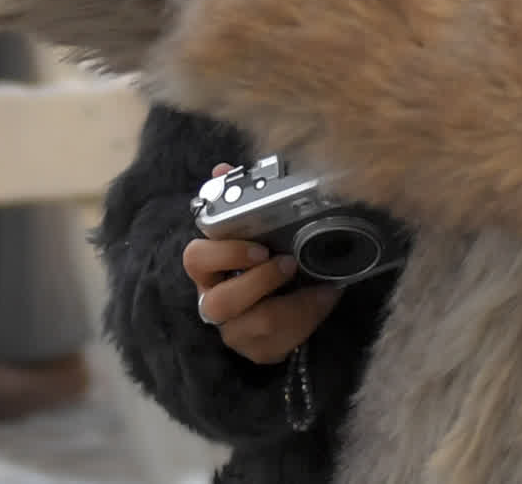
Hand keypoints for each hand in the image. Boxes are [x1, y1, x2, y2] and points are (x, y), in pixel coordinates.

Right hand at [185, 183, 345, 365]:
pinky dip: (308, 318)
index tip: (260, 246)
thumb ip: (236, 200)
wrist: (276, 302)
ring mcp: (233, 332)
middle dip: (259, 283)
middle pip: (219, 302)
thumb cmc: (260, 259)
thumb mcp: (252, 230)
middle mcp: (213, 302)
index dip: (226, 253)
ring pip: (253, 327)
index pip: (196, 259)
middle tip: (288, 264)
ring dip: (291, 304)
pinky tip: (326, 298)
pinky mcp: (257, 351)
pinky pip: (280, 344)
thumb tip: (221, 169)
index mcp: (208, 269)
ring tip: (319, 285)